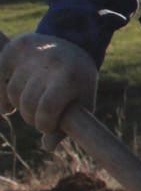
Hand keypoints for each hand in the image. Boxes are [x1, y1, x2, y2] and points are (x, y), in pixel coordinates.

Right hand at [0, 33, 97, 149]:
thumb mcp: (82, 103)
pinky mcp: (16, 47)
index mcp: (70, 77)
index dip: (44, 124)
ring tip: (27, 105)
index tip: (46, 126)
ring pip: (12, 91)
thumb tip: (47, 147)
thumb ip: (67, 127)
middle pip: (27, 102)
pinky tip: (6, 103)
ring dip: (17, 104)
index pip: (47, 108)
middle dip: (30, 116)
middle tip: (36, 117)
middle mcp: (51, 61)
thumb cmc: (77, 82)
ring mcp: (32, 53)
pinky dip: (0, 92)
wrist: (73, 44)